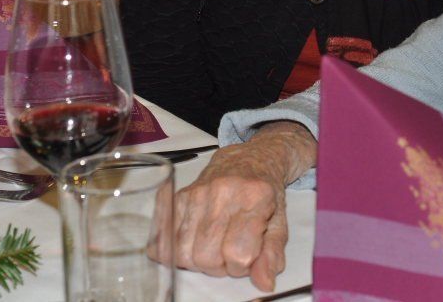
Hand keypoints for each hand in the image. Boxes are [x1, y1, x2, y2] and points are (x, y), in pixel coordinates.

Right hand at [172, 122, 316, 290]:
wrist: (249, 159)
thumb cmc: (265, 193)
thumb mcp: (279, 222)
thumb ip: (272, 253)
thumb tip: (264, 283)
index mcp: (254, 198)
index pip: (239, 253)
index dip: (243, 264)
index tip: (248, 255)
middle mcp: (222, 192)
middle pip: (207, 257)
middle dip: (220, 265)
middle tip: (230, 250)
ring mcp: (197, 193)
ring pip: (184, 253)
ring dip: (199, 261)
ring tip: (214, 246)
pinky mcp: (179, 197)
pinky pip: (164, 241)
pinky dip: (176, 251)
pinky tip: (194, 241)